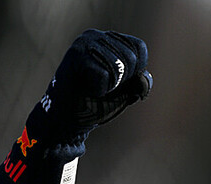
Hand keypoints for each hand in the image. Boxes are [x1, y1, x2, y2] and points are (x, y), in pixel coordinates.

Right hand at [26, 29, 151, 145]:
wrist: (68, 120)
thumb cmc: (97, 103)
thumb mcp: (127, 92)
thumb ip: (141, 82)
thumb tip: (142, 77)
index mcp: (109, 39)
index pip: (139, 47)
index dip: (136, 72)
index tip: (117, 82)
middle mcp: (95, 36)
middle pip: (131, 57)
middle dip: (123, 81)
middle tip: (102, 86)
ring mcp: (83, 43)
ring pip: (120, 66)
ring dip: (111, 87)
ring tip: (93, 87)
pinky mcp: (75, 56)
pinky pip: (105, 75)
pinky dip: (100, 90)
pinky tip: (86, 89)